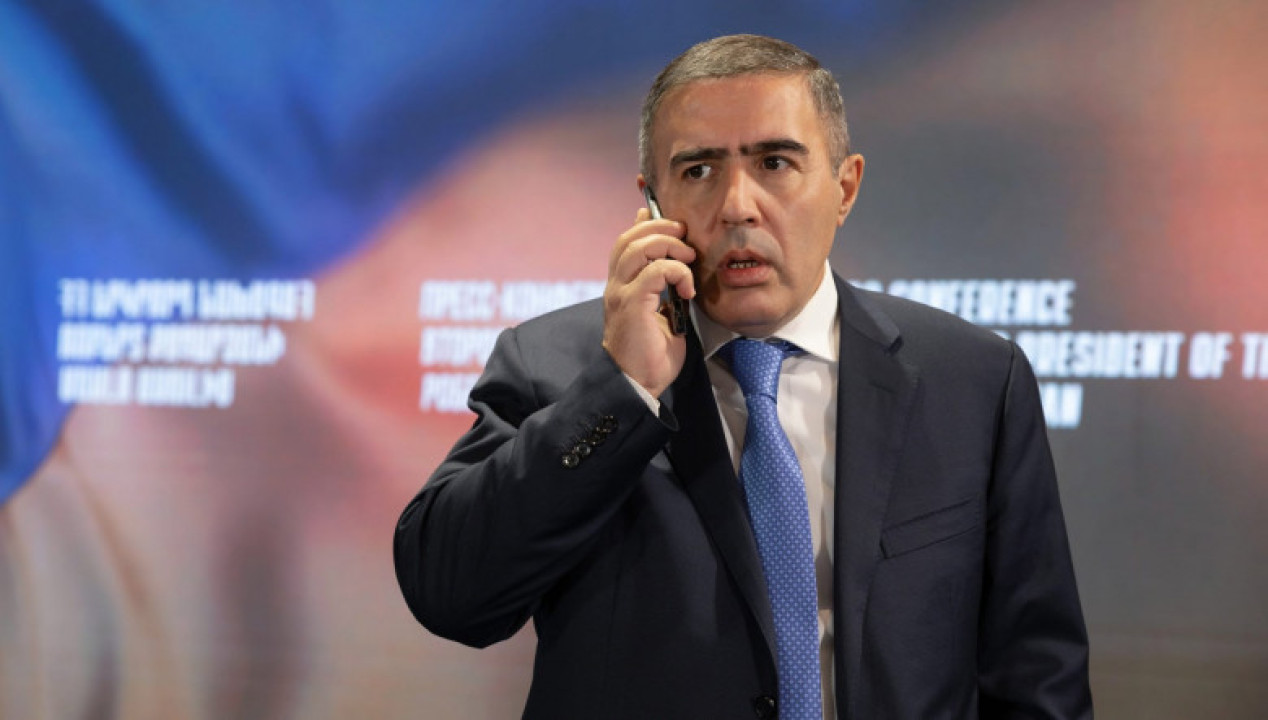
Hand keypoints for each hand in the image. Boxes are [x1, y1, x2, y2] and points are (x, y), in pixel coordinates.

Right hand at [602, 208, 696, 396]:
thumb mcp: (662, 313)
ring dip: (669, 245)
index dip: (645, 223)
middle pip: (629, 238)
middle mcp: (616, 286)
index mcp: (622, 286)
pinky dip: (677, 273)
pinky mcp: (631, 305)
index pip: (625, 242)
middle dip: (660, 227)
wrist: (638, 385)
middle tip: (685, 235)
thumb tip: (677, 269)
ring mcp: (620, 294)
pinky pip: (654, 271)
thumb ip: (665, 290)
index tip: (671, 222)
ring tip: (688, 258)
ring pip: (637, 247)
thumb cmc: (652, 356)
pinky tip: (688, 290)